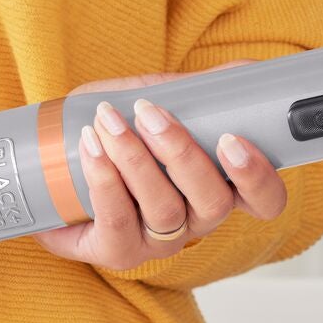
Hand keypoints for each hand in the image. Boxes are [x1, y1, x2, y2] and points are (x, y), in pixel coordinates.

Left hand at [36, 69, 287, 270]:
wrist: (57, 160)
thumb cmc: (120, 129)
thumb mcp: (161, 101)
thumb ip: (202, 89)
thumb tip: (249, 71)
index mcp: (220, 188)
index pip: (265, 201)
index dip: (258, 177)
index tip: (232, 139)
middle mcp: (195, 221)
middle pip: (212, 202)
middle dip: (182, 154)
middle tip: (150, 114)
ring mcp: (158, 242)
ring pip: (163, 210)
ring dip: (135, 160)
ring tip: (108, 121)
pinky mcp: (117, 252)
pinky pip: (118, 222)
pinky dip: (104, 180)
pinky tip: (91, 147)